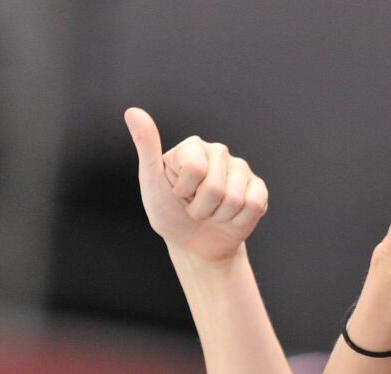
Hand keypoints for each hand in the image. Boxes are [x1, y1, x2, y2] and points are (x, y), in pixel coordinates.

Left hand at [124, 107, 268, 262]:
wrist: (194, 245)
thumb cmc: (171, 215)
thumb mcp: (152, 183)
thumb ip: (146, 147)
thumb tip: (132, 111)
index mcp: (192, 147)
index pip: (195, 168)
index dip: (184, 191)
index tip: (179, 195)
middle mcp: (219, 152)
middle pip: (215, 187)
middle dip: (201, 209)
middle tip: (195, 209)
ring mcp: (241, 170)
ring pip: (234, 200)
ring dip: (218, 217)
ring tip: (211, 214)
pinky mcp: (258, 189)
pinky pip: (253, 205)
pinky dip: (238, 221)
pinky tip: (229, 217)